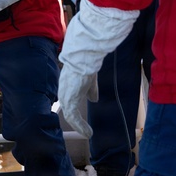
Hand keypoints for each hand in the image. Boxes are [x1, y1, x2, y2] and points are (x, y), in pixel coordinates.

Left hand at [57, 0, 140, 136]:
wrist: (86, 45)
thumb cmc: (92, 43)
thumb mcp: (97, 50)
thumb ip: (100, 54)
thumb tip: (108, 51)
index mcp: (76, 66)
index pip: (78, 82)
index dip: (86, 91)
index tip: (93, 97)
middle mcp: (69, 77)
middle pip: (71, 97)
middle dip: (76, 111)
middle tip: (83, 123)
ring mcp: (67, 86)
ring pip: (70, 108)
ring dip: (78, 121)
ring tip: (87, 132)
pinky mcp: (69, 94)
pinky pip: (72, 113)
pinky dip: (79, 123)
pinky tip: (87, 132)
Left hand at [58, 64, 97, 137]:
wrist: (83, 62)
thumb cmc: (86, 68)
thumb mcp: (90, 82)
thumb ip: (91, 91)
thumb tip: (94, 100)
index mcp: (66, 88)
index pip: (69, 103)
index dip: (75, 113)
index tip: (81, 122)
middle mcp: (63, 93)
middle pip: (68, 111)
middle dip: (76, 123)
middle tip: (85, 131)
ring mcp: (65, 98)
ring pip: (70, 117)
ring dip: (80, 127)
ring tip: (88, 134)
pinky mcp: (69, 102)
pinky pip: (73, 118)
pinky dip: (81, 126)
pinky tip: (88, 133)